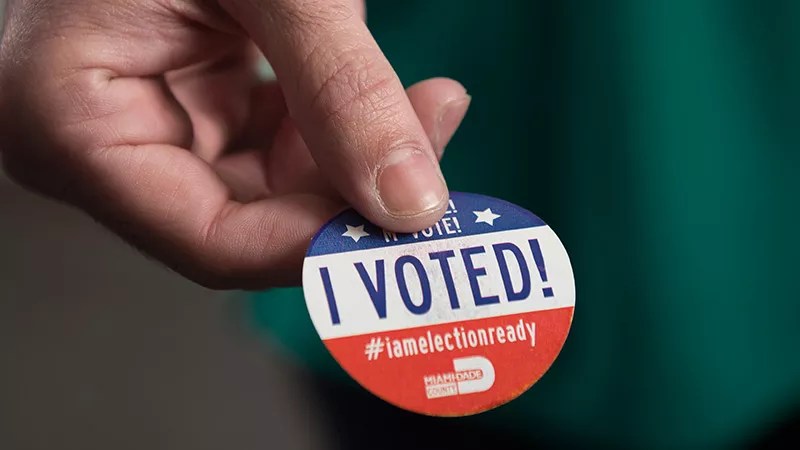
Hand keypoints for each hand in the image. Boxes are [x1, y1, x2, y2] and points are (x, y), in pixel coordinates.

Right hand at [0, 0, 469, 288]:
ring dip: (355, 153)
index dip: (318, 245)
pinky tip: (385, 95)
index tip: (411, 223)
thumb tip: (409, 199)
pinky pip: (276, 143)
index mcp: (75, 125)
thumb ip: (339, 84)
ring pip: (277, 186)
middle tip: (438, 145)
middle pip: (251, 219)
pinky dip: (334, 125)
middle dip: (353, 191)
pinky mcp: (195, 101)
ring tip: (430, 103)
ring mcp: (153, 122)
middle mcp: (104, 144)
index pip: (211, 242)